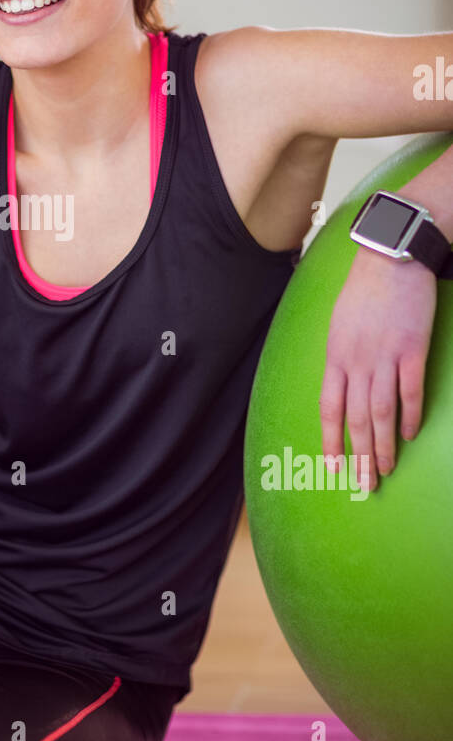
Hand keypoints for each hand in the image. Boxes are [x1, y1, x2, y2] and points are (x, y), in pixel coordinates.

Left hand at [319, 245, 436, 492]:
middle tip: (363, 484)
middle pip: (355, 419)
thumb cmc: (365, 289)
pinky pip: (409, 391)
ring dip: (383, 445)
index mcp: (335, 356)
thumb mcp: (339, 323)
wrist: (392, 256)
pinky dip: (409, 416)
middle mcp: (355, 361)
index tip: (332, 468)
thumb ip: (341, 356)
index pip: (328, 409)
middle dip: (358, 456)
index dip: (330, 441)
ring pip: (380, 412)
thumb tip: (342, 384)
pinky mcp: (412, 349)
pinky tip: (408, 434)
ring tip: (385, 469)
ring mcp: (384, 357)